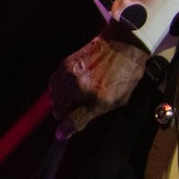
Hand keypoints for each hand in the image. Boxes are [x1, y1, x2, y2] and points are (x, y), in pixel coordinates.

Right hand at [48, 21, 149, 138]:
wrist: (124, 44)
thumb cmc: (127, 72)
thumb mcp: (120, 99)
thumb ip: (98, 112)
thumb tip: (79, 123)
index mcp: (99, 100)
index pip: (73, 121)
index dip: (65, 130)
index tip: (62, 133)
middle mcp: (81, 89)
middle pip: (58, 111)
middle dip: (64, 115)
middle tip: (72, 112)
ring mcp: (70, 76)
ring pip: (53, 98)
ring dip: (60, 102)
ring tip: (71, 99)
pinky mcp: (64, 65)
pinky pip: (52, 84)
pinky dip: (57, 89)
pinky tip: (67, 88)